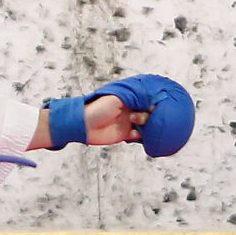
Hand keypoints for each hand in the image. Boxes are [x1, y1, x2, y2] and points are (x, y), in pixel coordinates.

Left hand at [29, 96, 148, 150]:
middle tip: (135, 116)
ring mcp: (129, 122)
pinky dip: (140, 136)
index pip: (147, 100)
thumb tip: (151, 98)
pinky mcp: (126, 134)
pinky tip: (133, 134)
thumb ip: (134, 98)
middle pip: (149, 113)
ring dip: (145, 125)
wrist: (83, 126)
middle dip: (147, 115)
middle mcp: (130, 110)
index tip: (152, 106)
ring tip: (133, 122)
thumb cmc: (95, 109)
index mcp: (129, 99)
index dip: (152, 103)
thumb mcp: (116, 99)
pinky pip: (140, 136)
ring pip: (147, 125)